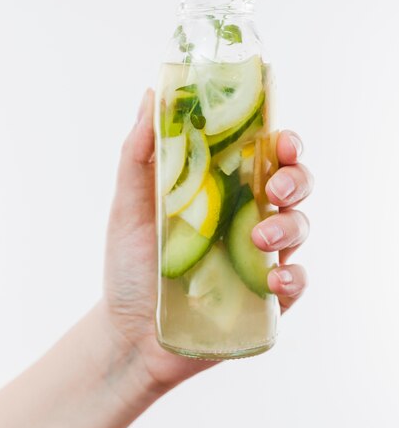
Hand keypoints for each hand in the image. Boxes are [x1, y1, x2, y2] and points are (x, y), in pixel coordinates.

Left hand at [103, 90, 312, 389]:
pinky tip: (273, 280)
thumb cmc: (129, 265)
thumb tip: (151, 94)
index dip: (282, 142)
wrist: (129, 333)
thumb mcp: (128, 206)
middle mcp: (246, 218)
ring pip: (300, 227)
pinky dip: (293, 277)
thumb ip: (139, 152)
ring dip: (289, 225)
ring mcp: (259, 258)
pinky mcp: (265, 298)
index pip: (264, 155)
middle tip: (276, 187)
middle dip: (296, 177)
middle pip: (294, 185)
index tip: (279, 139)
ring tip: (259, 239)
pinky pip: (296, 281)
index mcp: (221, 191)